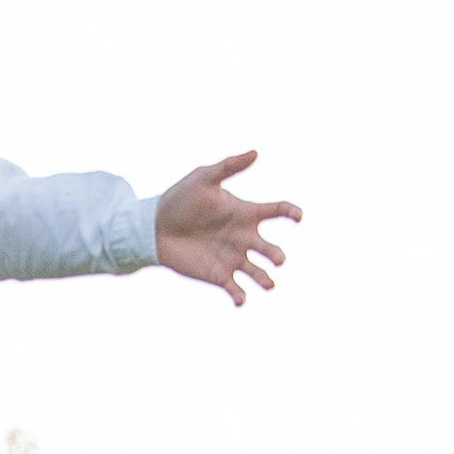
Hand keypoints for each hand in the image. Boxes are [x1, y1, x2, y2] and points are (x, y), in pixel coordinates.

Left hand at [153, 152, 297, 305]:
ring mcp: (232, 258)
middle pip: (269, 248)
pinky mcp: (218, 276)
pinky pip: (235, 290)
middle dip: (276, 255)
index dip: (290, 213)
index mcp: (244, 213)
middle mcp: (243, 237)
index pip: (275, 211)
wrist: (155, 228)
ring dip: (265, 279)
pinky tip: (240, 300)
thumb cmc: (180, 199)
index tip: (298, 217)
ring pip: (257, 273)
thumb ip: (229, 166)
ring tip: (268, 283)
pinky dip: (240, 297)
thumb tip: (256, 153)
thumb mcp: (204, 178)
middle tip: (278, 259)